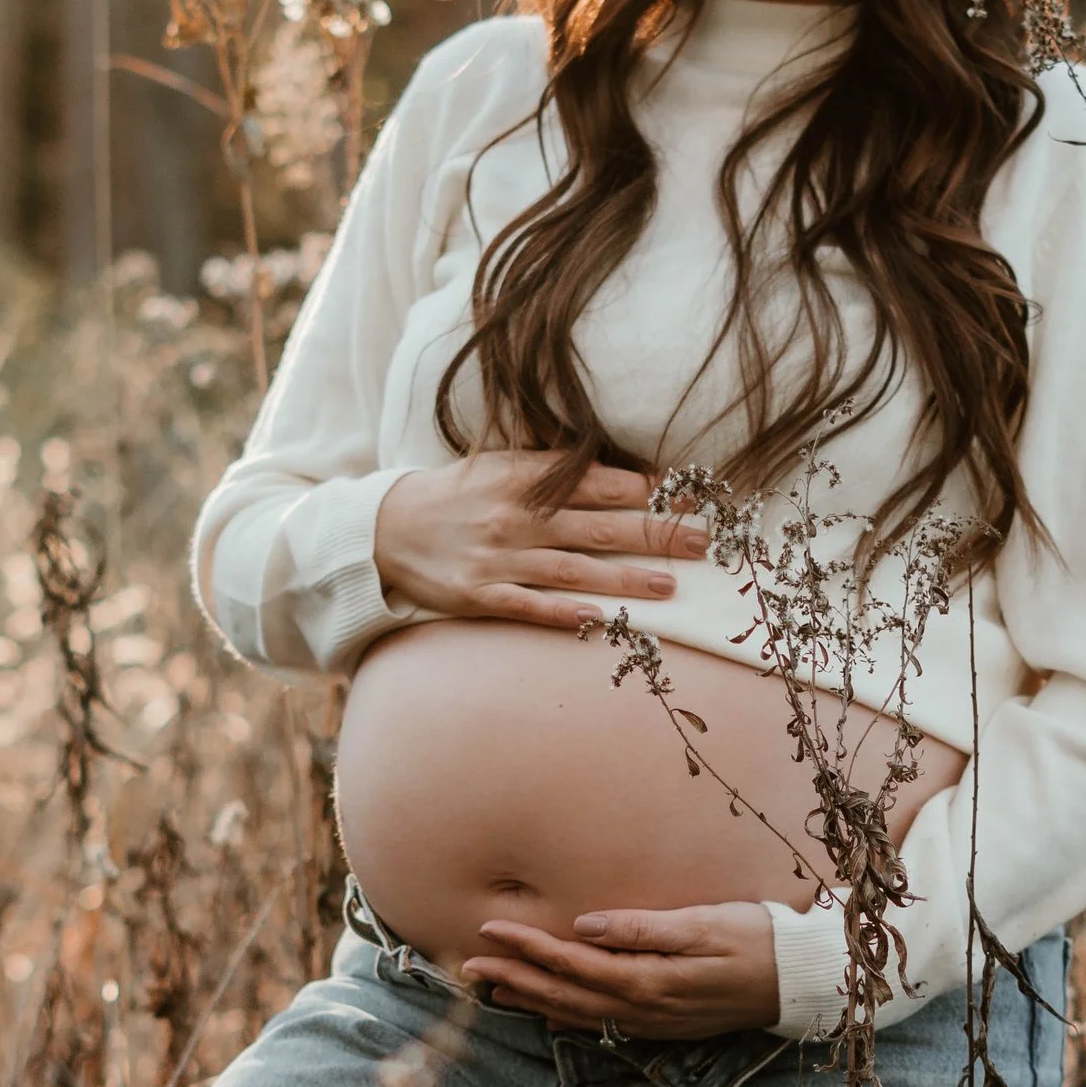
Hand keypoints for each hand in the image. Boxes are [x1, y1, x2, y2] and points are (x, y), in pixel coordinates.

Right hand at [373, 455, 706, 633]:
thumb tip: (614, 473)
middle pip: (598, 527)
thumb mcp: (497, 465)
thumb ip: (549, 470)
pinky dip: (566, 614)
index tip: (686, 495)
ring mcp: (499, 560)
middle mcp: (515, 518)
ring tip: (670, 585)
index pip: (595, 483)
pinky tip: (602, 621)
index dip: (644, 490)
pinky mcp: (481, 596)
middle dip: (654, 533)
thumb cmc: (454, 495)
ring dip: (625, 578)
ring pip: (574, 570)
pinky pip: (530, 607)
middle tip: (700, 540)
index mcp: (521, 478)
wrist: (384, 528)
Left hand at [461, 903, 780, 1039]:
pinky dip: (568, 1020)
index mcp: (647, 979)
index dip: (527, 947)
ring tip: (492, 990)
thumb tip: (584, 926)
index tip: (489, 930)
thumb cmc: (756, 940)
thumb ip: (642, 928)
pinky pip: (602, 1026)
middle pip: (563, 994)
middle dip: (514, 979)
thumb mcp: (703, 923)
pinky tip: (547, 1016)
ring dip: (532, 1001)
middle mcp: (642, 1008)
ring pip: (577, 1014)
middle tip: (468, 966)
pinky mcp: (662, 1025)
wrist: (798, 982)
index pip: (571, 962)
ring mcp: (651, 1023)